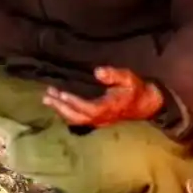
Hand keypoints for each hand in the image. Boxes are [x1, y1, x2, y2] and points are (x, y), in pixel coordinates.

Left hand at [42, 66, 164, 126]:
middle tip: (46, 96)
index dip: (73, 102)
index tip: (60, 94)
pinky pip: (78, 120)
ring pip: (76, 120)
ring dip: (60, 110)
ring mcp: (98, 121)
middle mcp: (101, 118)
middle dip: (60, 107)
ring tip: (47, 98)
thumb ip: (114, 75)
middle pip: (76, 117)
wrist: (145, 105)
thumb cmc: (135, 90)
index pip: (87, 108)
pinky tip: (58, 105)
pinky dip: (66, 113)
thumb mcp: (128, 78)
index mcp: (108, 108)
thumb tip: (98, 71)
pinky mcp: (96, 121)